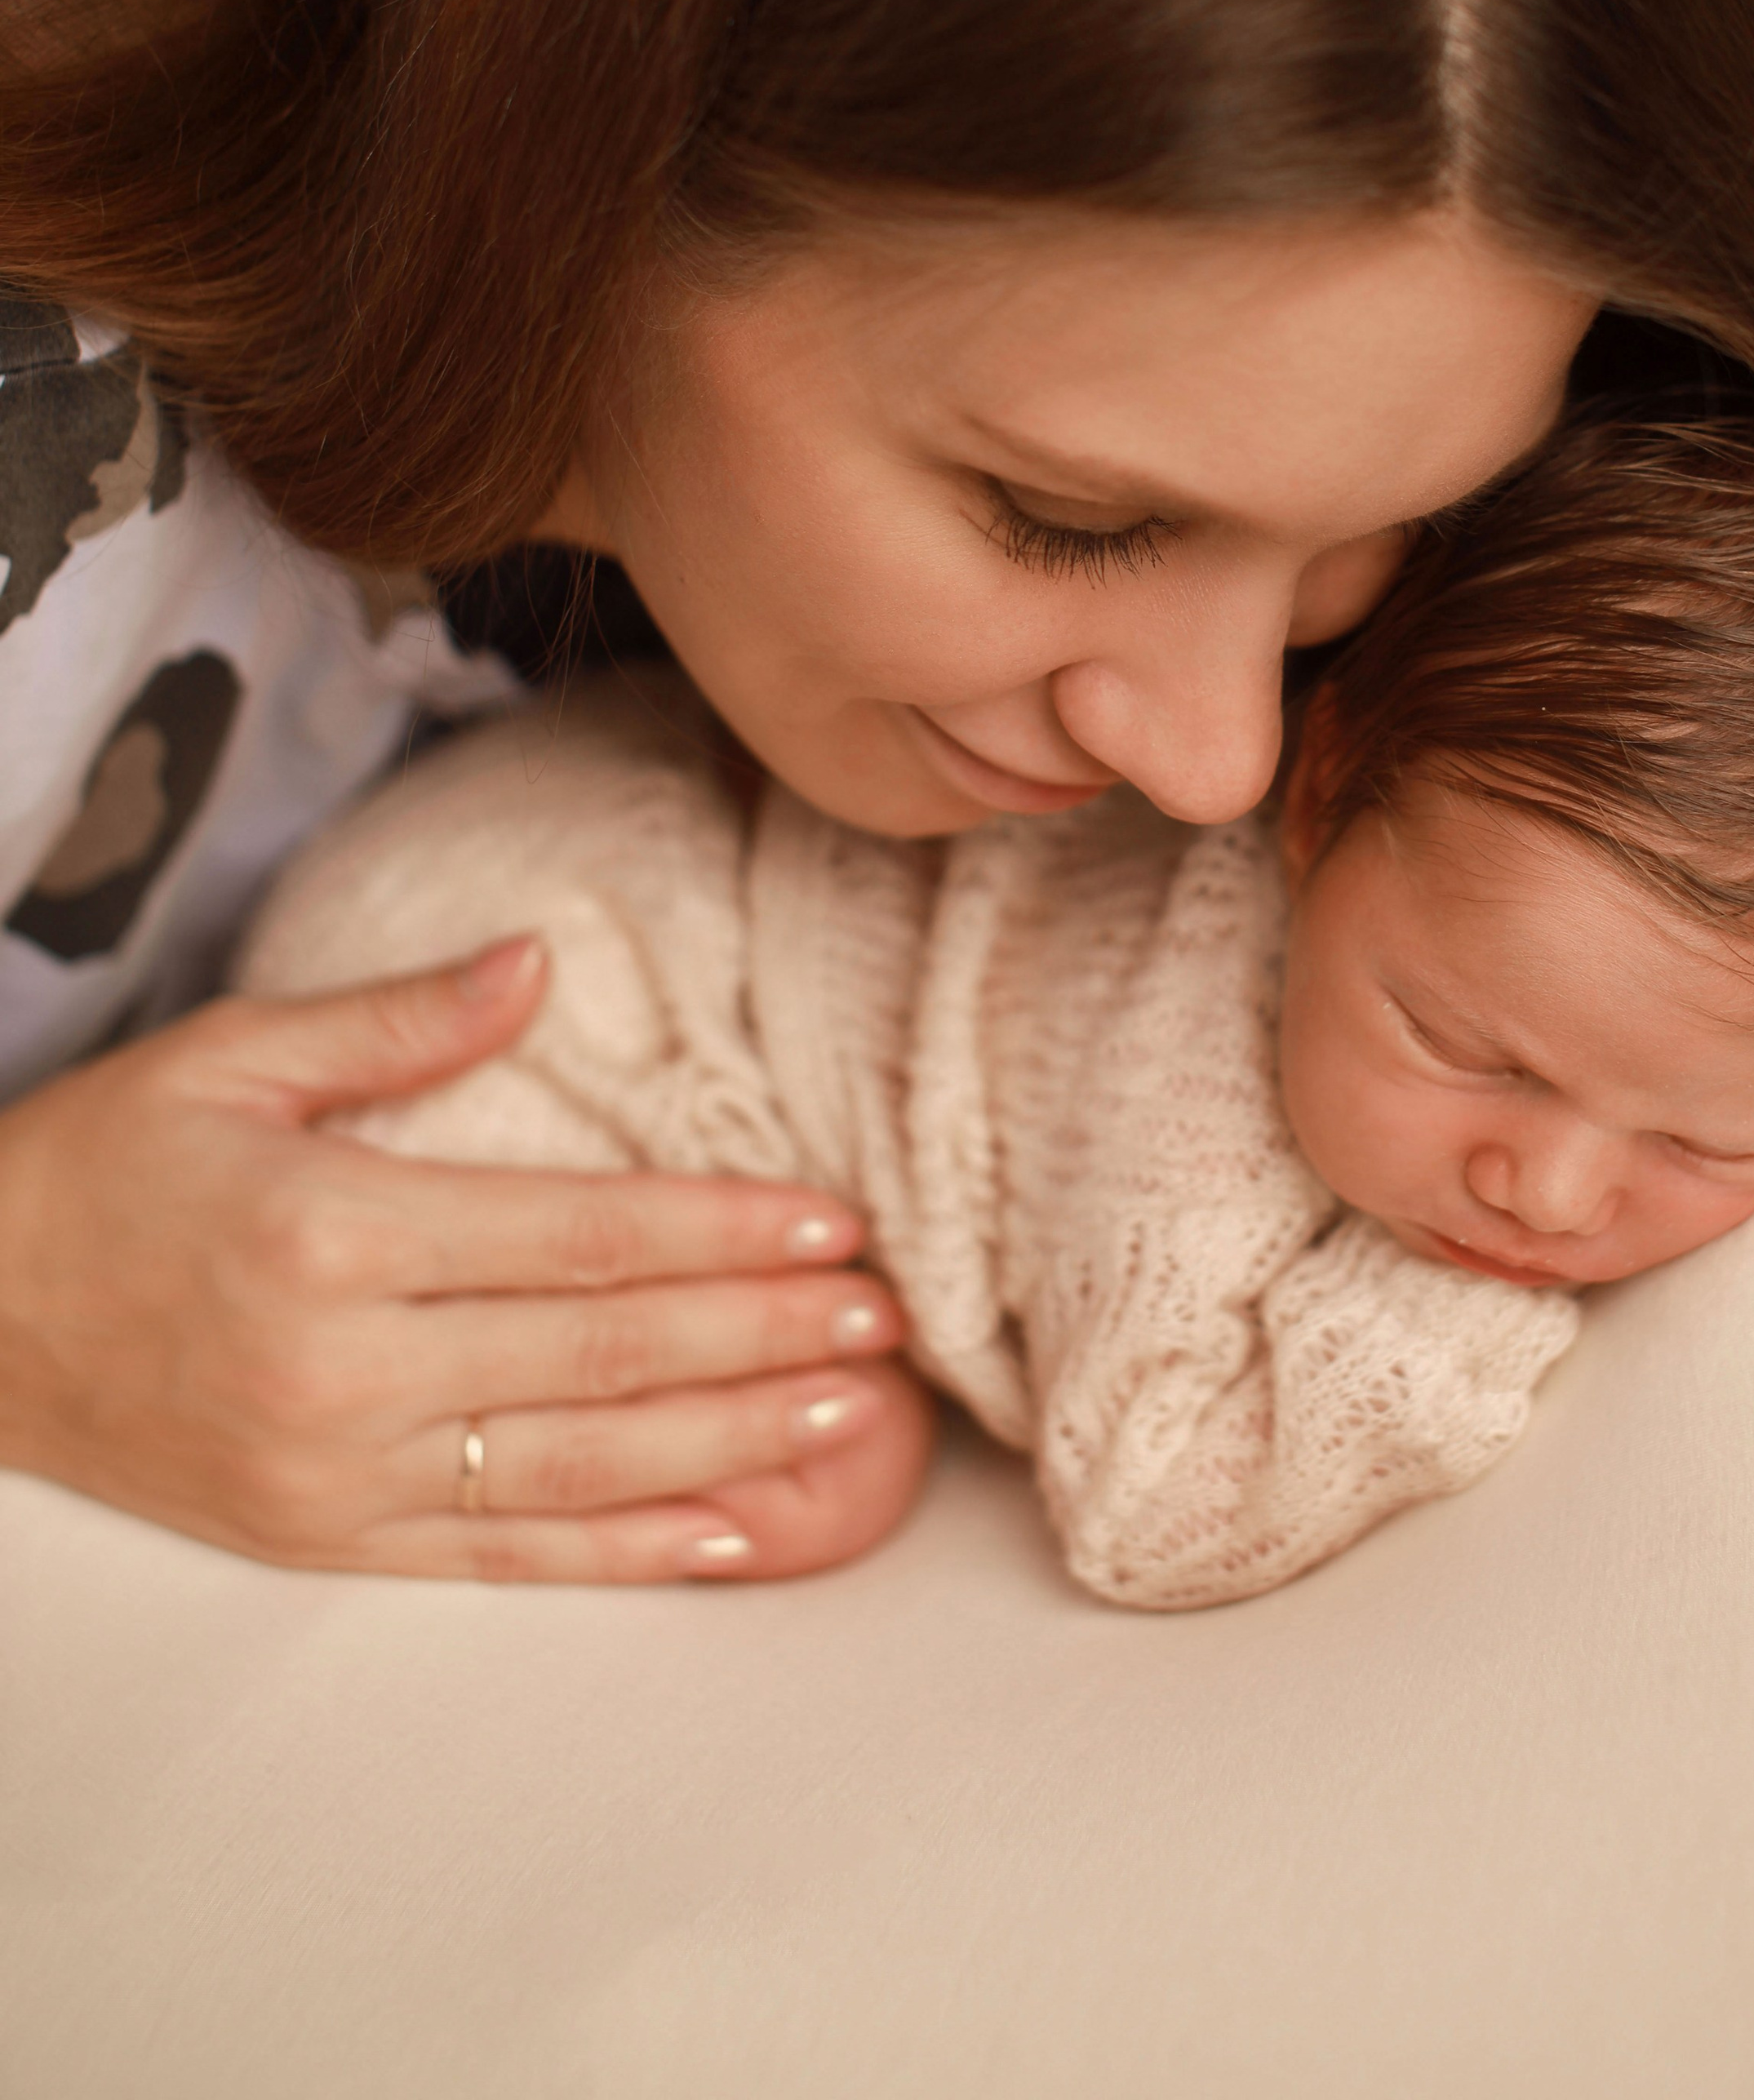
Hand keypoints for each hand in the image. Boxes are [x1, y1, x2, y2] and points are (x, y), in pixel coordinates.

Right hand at [0, 941, 929, 1580]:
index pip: (577, 1236)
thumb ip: (395, 1021)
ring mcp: (339, 1475)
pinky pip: (503, 1560)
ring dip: (728, 1442)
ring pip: (576, 1468)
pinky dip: (626, 1552)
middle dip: (758, 1333)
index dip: (717, 1231)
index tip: (831, 1223)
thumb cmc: (99, 1169)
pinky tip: (732, 1532)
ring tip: (849, 1416)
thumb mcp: (228, 1057)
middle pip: (601, 1354)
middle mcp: (348, 1369)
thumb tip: (537, 962)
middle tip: (885, 1317)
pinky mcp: (325, 1544)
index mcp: (335, 1232)